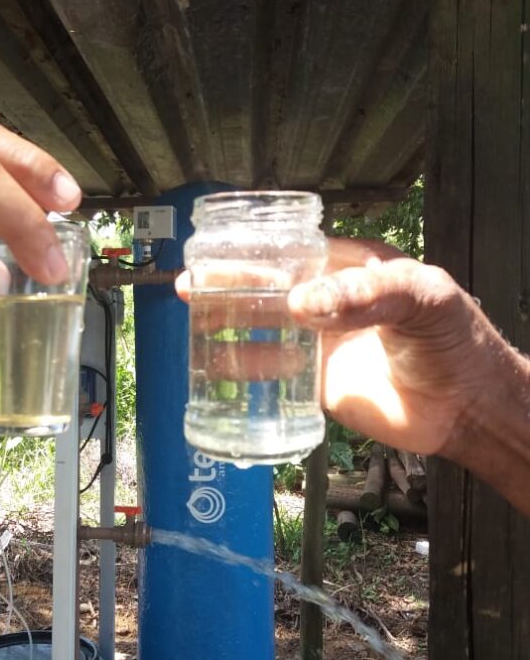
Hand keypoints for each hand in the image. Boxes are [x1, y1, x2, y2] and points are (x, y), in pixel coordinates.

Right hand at [176, 237, 499, 458]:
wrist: (468, 409)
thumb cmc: (456, 341)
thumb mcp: (424, 298)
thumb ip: (368, 292)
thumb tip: (299, 303)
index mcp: (356, 268)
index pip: (297, 251)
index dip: (258, 251)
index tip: (220, 250)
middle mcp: (334, 302)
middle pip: (272, 288)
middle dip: (230, 284)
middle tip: (191, 282)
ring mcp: (323, 343)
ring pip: (266, 329)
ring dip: (229, 323)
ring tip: (194, 318)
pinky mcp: (317, 384)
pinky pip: (274, 373)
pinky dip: (244, 368)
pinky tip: (216, 363)